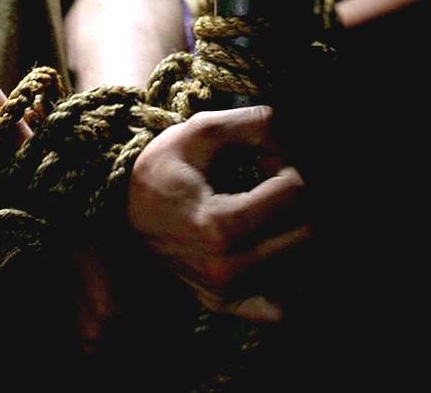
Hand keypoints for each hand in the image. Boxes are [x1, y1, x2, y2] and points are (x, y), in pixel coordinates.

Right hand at [127, 106, 311, 321]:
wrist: (122, 212)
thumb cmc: (163, 170)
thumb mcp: (199, 132)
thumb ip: (252, 122)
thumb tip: (294, 131)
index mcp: (219, 226)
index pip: (297, 193)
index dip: (290, 165)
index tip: (267, 159)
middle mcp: (227, 268)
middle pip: (309, 231)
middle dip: (300, 200)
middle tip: (273, 184)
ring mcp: (228, 293)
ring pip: (302, 264)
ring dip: (295, 231)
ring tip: (266, 211)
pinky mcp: (227, 305)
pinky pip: (281, 308)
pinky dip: (286, 279)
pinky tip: (271, 250)